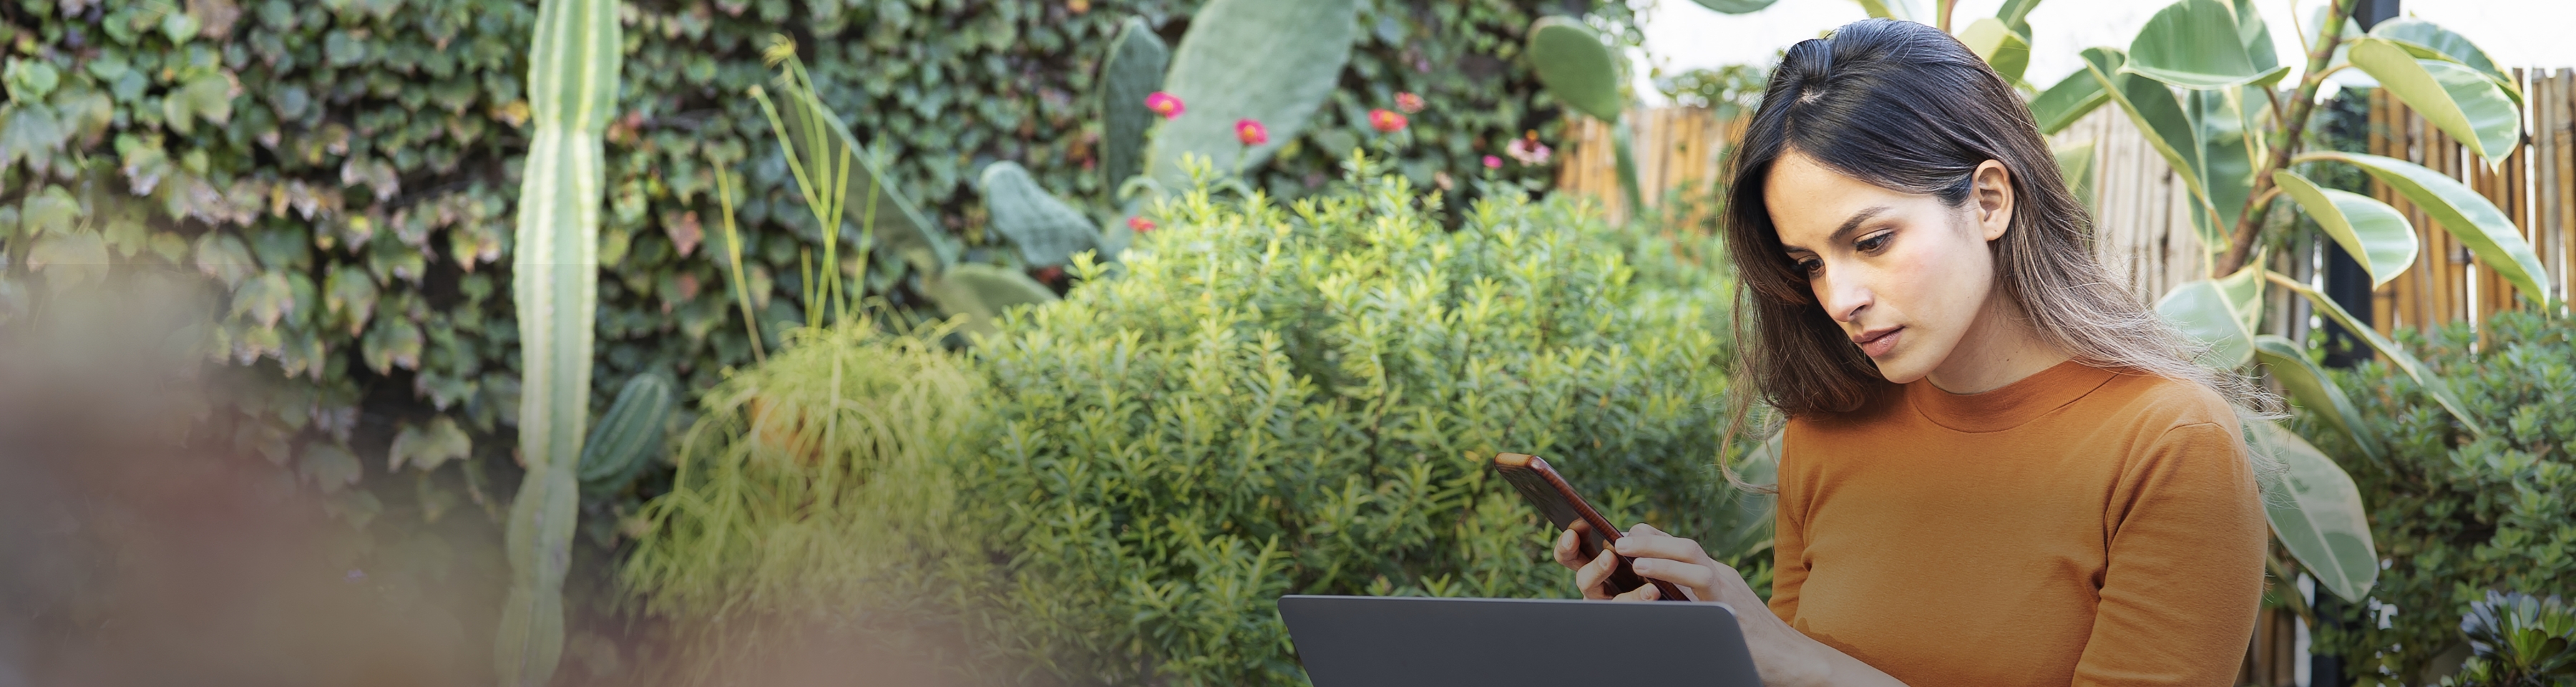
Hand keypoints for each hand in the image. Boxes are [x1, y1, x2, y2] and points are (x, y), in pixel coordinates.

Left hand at [1555, 523, 1849, 686]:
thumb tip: (1657, 594)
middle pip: (1682, 544)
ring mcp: (1726, 585)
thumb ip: (1691, 597)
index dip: (1652, 538)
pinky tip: (1643, 570)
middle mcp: (1720, 574)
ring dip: (1653, 547)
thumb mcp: (1716, 612)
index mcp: (1714, 576)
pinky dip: (1667, 570)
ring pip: (1689, 552)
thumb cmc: (1751, 640)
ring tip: (1622, 548)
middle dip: (1647, 537)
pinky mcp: (1729, 602)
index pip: (1681, 548)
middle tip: (1615, 538)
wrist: (1790, 659)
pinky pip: (1697, 578)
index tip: (1626, 535)